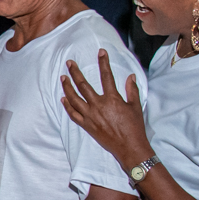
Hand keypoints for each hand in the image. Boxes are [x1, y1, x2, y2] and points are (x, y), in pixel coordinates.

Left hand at [60, 51, 149, 169]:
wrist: (129, 147)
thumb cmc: (134, 127)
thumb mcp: (135, 107)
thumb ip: (132, 90)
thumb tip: (131, 76)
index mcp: (112, 99)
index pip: (106, 76)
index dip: (103, 62)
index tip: (100, 52)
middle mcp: (98, 106)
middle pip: (83, 85)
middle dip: (75, 72)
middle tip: (69, 63)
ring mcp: (90, 116)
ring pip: (74, 99)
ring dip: (67, 87)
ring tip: (62, 78)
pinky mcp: (87, 126)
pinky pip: (73, 114)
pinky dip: (67, 106)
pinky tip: (63, 99)